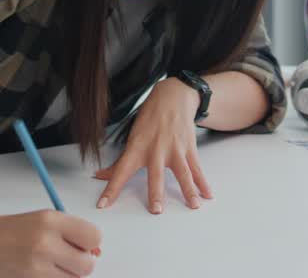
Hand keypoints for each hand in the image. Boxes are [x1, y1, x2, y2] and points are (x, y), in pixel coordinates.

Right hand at [0, 210, 100, 277]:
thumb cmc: (13, 231)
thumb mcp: (44, 220)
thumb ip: (72, 232)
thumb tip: (96, 252)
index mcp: (51, 220)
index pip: (94, 237)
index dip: (90, 243)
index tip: (81, 244)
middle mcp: (45, 243)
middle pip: (87, 265)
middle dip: (80, 263)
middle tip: (65, 258)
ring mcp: (36, 267)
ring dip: (67, 275)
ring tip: (50, 265)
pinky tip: (40, 273)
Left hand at [94, 77, 212, 213]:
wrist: (172, 97)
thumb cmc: (150, 119)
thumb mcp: (132, 138)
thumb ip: (119, 161)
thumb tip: (100, 176)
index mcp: (137, 148)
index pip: (121, 171)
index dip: (111, 188)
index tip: (103, 205)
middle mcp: (156, 149)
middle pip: (155, 174)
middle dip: (155, 192)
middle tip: (156, 210)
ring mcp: (174, 149)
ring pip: (182, 172)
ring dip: (188, 189)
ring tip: (193, 205)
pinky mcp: (188, 148)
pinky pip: (196, 168)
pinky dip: (203, 182)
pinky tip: (208, 194)